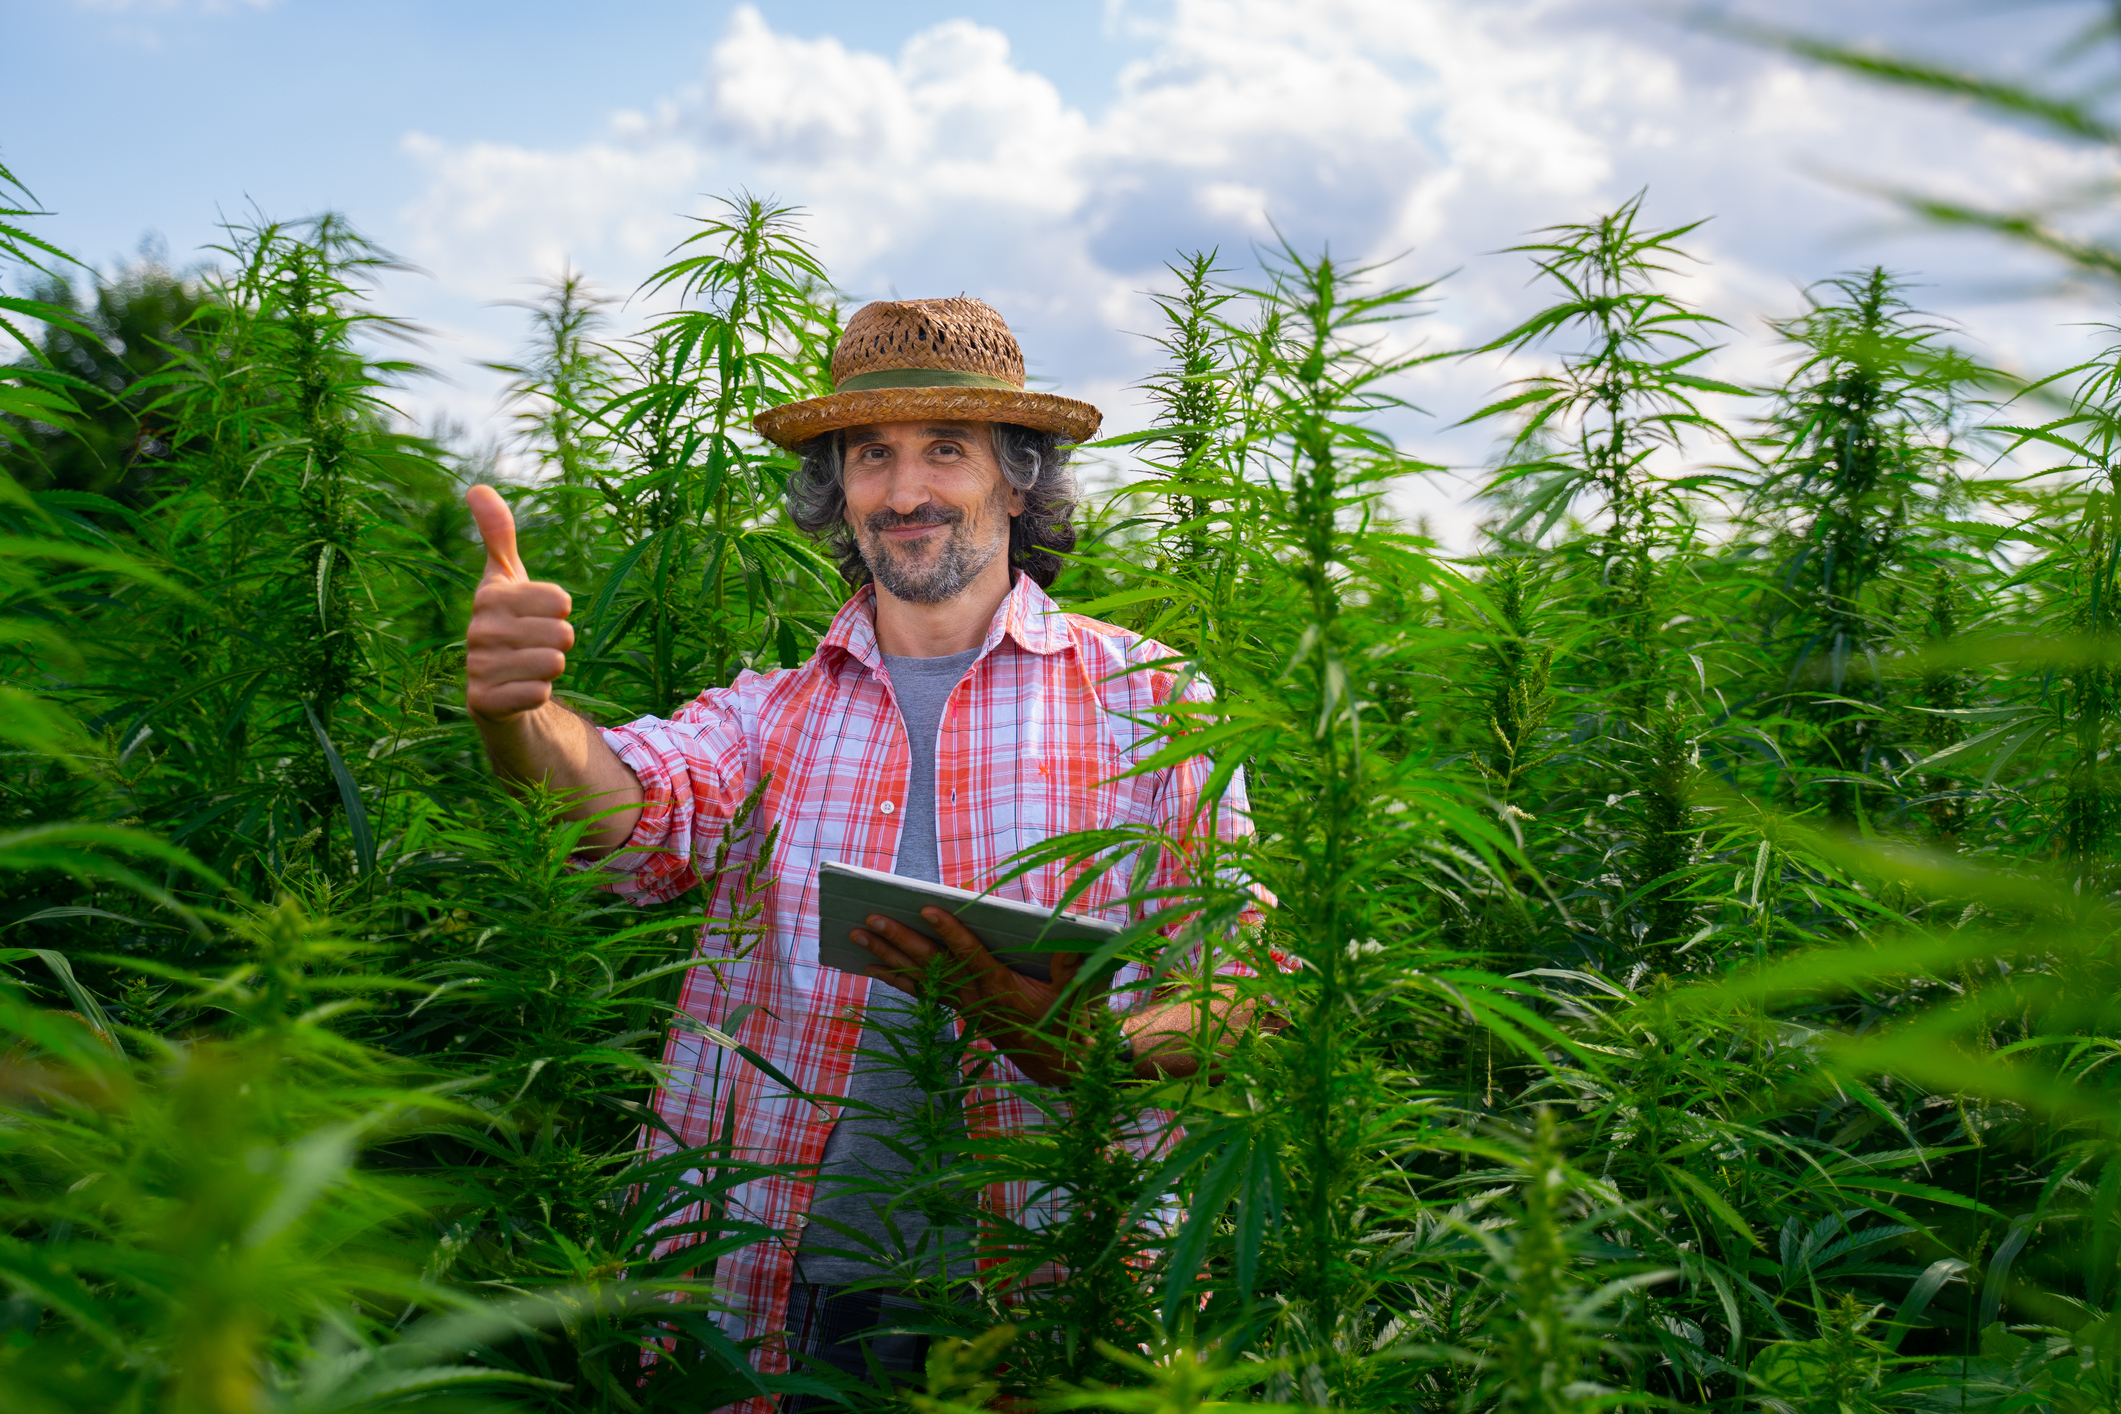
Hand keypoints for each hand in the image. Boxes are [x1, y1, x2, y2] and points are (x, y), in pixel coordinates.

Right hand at [464, 485, 574, 722]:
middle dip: (559, 643)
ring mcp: (478, 667)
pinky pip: (538, 693)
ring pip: (554, 663)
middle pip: (562, 633)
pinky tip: (521, 691)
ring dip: (551, 668)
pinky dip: (539, 694)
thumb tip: (476, 487)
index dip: (561, 611)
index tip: (537, 616)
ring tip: (528, 667)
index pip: (561, 599)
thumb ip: (498, 535)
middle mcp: (478, 631)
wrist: (495, 691)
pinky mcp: (484, 702)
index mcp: (488, 597)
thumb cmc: (509, 627)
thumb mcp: (506, 579)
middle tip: (535, 646)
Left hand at [852, 908, 1094, 1086]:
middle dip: (899, 940)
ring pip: (918, 977)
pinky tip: (873, 965)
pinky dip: (896, 978)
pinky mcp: (958, 1011)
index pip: (971, 954)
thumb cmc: (1067, 1021)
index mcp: (1001, 987)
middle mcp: (974, 997)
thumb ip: (1071, 967)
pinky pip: (920, 992)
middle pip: (931, 964)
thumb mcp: (1076, 994)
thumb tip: (1072, 942)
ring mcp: (962, 1005)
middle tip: (870, 919)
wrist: (1055, 1063)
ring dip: (887, 955)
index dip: (950, 931)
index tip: (928, 908)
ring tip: (858, 936)